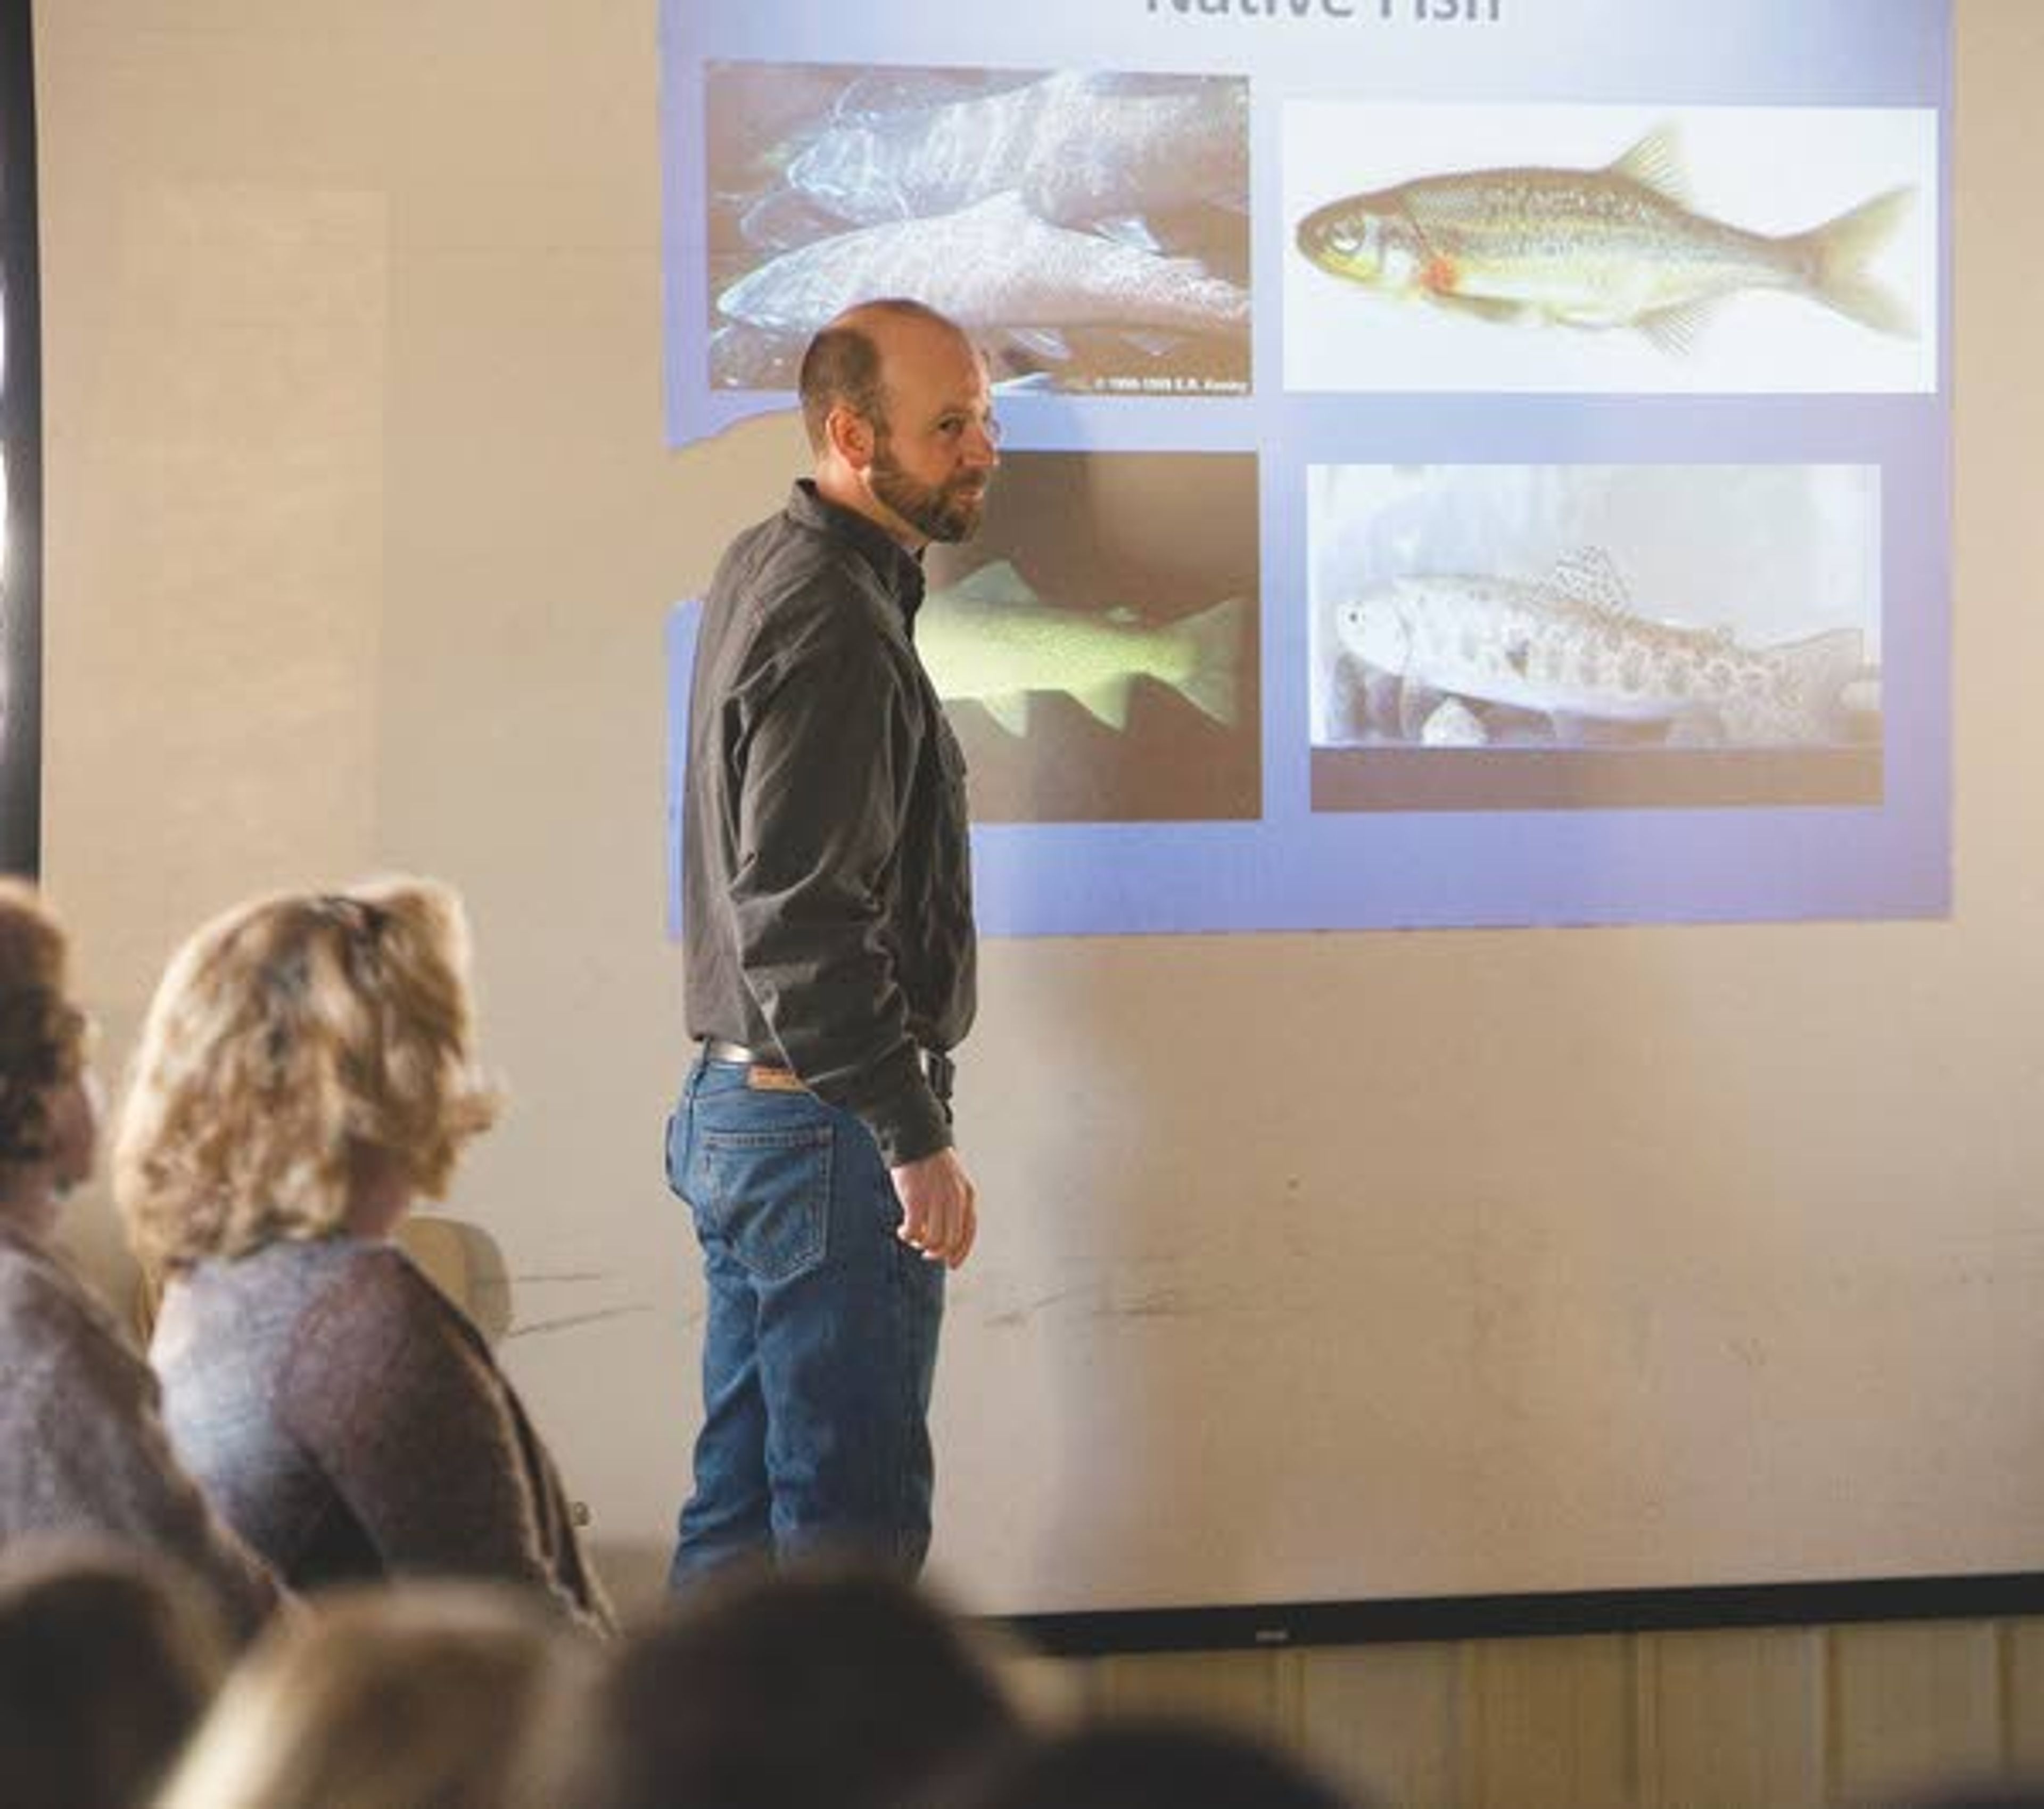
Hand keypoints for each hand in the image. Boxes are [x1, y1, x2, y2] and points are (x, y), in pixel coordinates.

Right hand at [889, 1147, 977, 1268]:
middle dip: (939, 1253)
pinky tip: (901, 1230)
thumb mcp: (951, 1180)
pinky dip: (907, 1235)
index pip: (969, 1232)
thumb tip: (943, 1232)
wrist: (915, 1136)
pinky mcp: (916, 1200)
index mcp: (966, 1194)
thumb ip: (952, 1202)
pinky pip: (914, 1231)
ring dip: (921, 1243)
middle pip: (951, 1240)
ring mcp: (936, 1200)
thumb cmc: (929, 1159)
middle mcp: (955, 1199)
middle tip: (926, 1253)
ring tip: (911, 1236)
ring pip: (933, 1240)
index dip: (961, 1252)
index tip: (951, 1264)